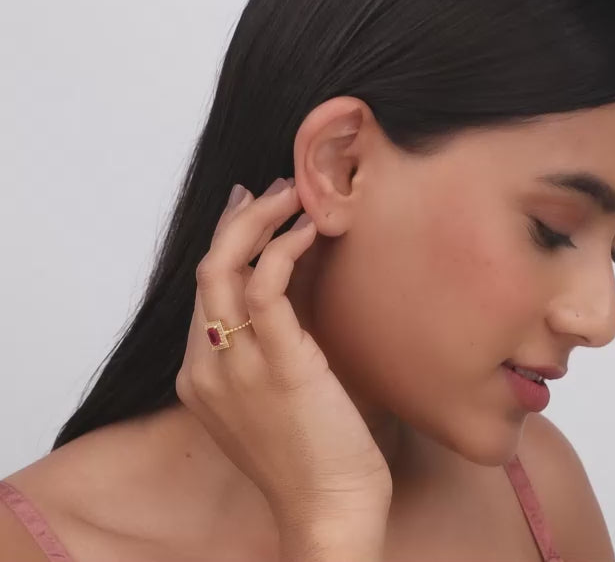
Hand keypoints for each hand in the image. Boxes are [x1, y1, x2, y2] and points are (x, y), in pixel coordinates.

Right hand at [175, 177, 391, 532]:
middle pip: (207, 269)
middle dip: (239, 220)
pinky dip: (284, 249)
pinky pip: (266, 288)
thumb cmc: (311, 452)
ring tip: (294, 196)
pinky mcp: (276, 365)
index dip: (227, 243)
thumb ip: (267, 344)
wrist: (327, 509)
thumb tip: (289, 287)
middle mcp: (207, 365)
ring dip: (258, 221)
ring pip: (225, 268)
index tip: (249, 211)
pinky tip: (309, 232)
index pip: (206, 290)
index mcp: (202, 374)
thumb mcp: (274, 392)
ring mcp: (235, 365)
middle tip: (275, 191)